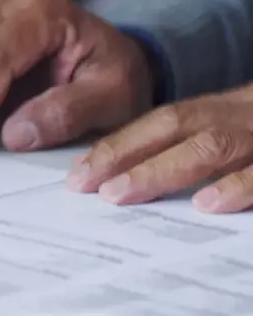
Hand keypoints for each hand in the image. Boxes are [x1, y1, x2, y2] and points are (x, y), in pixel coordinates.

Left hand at [69, 85, 252, 211]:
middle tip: (82, 182)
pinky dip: (236, 186)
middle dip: (124, 152)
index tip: (80, 171)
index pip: (167, 121)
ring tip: (119, 192)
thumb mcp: (248, 130)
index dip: (122, 143)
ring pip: (213, 145)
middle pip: (178, 125)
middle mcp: (245, 117)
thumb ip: (208, 149)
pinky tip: (206, 204)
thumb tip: (142, 183)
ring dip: (163, 168)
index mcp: (232, 110)